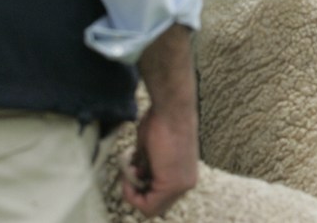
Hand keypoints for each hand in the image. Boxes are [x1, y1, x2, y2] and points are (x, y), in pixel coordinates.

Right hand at [122, 97, 198, 216]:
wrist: (171, 108)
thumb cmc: (161, 121)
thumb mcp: (152, 151)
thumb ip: (148, 168)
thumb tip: (138, 176)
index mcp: (184, 175)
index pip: (159, 197)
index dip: (140, 189)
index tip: (132, 170)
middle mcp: (187, 183)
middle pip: (154, 205)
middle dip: (135, 191)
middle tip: (129, 171)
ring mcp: (182, 186)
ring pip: (150, 208)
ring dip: (132, 190)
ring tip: (130, 168)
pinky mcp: (172, 184)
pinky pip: (147, 206)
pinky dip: (131, 194)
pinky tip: (130, 173)